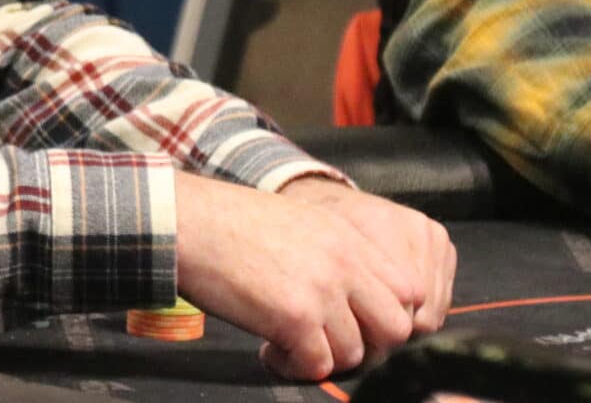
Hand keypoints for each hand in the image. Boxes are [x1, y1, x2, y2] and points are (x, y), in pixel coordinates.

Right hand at [173, 172, 454, 380]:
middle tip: (328, 342)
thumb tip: (350, 301)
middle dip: (367, 344)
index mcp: (346, 236)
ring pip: (356, 353)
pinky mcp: (294, 318)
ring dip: (323, 358)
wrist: (183, 222)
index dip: (384, 314)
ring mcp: (322, 291)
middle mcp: (343, 263)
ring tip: (288, 347)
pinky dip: (295, 368)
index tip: (352, 321)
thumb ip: (334, 254)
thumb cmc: (224, 221)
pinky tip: (270, 353)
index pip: (407, 289)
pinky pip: (318, 366)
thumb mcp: (296, 222)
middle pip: (395, 327)